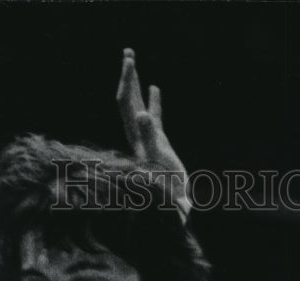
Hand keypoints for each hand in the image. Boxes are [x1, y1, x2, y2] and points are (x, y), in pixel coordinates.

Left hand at [116, 47, 190, 219]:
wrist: (173, 211)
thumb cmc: (166, 189)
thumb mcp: (157, 159)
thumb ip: (150, 137)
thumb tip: (141, 115)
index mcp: (136, 138)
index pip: (126, 104)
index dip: (128, 82)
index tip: (130, 61)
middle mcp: (138, 138)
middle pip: (128, 101)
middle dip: (128, 77)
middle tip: (128, 51)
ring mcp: (147, 141)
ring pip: (139, 108)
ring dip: (137, 86)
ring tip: (134, 61)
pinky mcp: (159, 147)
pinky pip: (155, 118)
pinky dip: (154, 102)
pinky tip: (155, 88)